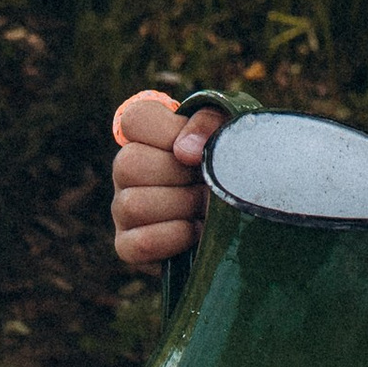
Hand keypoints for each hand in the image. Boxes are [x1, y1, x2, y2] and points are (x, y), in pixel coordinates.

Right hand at [110, 91, 225, 269]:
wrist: (244, 213)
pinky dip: (174, 237)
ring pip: (132, 205)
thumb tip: (185, 150)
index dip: (168, 132)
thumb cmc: (232, 165)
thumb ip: (208, 123)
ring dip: (181, 207)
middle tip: (209, 183)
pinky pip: (138, 244)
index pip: (134, 120)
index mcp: (145, 136)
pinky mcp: (128, 246)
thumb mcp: (228, 133)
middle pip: (129, 164)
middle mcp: (126, 170)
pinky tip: (198, 231)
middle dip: (180, 176)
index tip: (196, 148)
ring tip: (208, 208)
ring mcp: (122, 209)